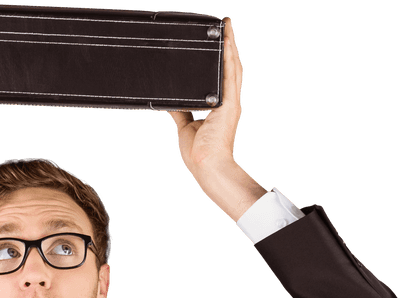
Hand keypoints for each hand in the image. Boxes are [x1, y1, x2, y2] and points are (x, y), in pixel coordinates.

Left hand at [166, 17, 242, 173]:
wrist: (206, 165)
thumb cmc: (198, 153)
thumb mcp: (185, 126)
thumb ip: (181, 111)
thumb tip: (171, 101)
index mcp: (219, 107)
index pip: (222, 77)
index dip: (222, 58)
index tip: (219, 42)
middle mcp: (227, 102)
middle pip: (230, 67)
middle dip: (228, 46)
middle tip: (224, 26)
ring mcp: (230, 103)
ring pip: (233, 68)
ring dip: (230, 47)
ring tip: (226, 27)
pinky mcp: (229, 106)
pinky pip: (230, 77)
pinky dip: (228, 59)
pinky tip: (226, 44)